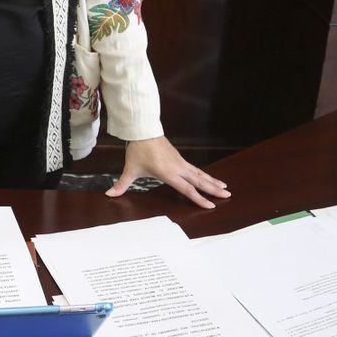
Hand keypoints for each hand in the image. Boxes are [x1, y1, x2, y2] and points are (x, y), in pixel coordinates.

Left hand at [107, 136, 230, 207]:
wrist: (143, 130)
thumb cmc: (137, 150)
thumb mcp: (130, 169)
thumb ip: (121, 184)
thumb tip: (109, 194)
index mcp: (168, 173)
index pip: (186, 188)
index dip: (198, 198)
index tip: (210, 206)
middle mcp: (178, 167)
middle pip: (199, 180)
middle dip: (213, 189)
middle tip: (227, 196)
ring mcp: (180, 162)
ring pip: (200, 174)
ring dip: (213, 181)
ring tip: (225, 189)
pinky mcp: (180, 158)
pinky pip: (195, 169)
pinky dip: (205, 175)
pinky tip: (210, 179)